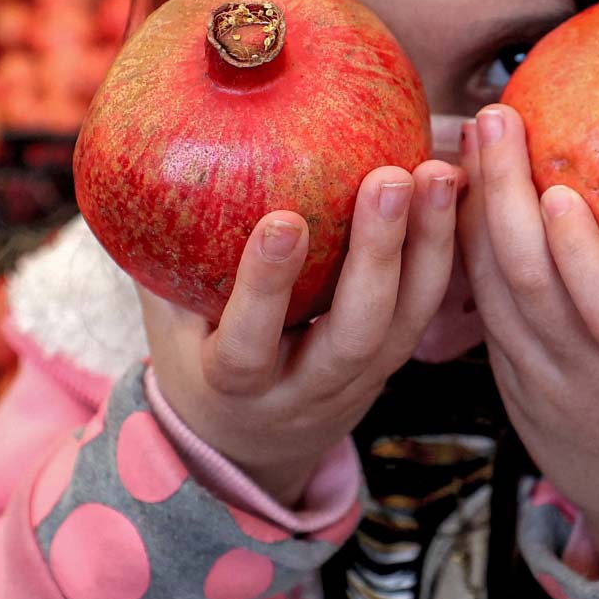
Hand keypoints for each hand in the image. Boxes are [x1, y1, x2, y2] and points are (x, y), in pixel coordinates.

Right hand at [139, 158, 463, 506]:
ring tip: (437, 172)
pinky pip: (426, 310)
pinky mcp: (394, 363)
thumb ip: (161, 255)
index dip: (266, 287)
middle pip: (353, 334)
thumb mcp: (167, 320)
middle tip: (390, 179)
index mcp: (234, 385)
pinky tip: (455, 187)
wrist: (250, 446)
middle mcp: (304, 390)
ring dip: (428, 246)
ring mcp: (359, 382)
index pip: (250, 343)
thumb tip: (143, 152)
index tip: (282, 221)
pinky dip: (444, 250)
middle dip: (377, 256)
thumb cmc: (199, 357)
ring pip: (405, 323)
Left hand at [459, 103, 598, 568]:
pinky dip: (466, 244)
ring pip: (493, 293)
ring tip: (474, 136)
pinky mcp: (504, 374)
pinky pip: (480, 303)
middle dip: (504, 197)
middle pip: (532, 289)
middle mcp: (588, 376)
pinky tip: (463, 184)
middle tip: (496, 120)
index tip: (561, 191)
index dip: (581, 257)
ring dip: (474, 212)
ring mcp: (538, 379)